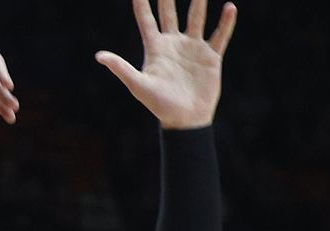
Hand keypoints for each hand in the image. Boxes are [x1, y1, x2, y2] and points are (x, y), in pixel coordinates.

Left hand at [97, 0, 237, 129]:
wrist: (185, 120)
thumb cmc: (159, 105)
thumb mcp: (138, 85)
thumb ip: (121, 68)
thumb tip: (99, 56)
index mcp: (155, 48)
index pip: (146, 20)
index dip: (141, 4)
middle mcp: (173, 44)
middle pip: (169, 13)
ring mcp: (193, 48)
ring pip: (196, 18)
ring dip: (199, 3)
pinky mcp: (211, 57)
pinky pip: (220, 35)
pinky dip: (226, 22)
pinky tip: (230, 7)